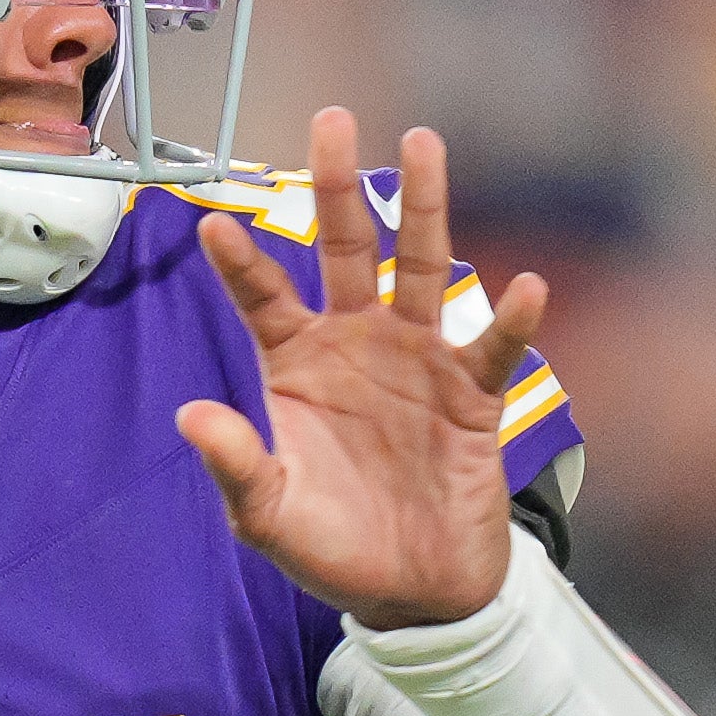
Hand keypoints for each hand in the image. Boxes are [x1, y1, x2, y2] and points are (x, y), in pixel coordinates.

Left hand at [173, 113, 549, 627]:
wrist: (413, 594)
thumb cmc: (333, 548)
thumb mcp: (270, 515)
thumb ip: (236, 464)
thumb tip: (190, 414)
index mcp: (297, 365)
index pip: (264, 298)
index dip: (242, 261)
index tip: (214, 219)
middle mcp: (357, 346)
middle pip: (346, 250)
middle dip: (338, 187)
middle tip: (331, 120)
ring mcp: (418, 362)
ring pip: (421, 269)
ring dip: (425, 208)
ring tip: (424, 142)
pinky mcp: (473, 397)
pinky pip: (492, 350)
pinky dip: (509, 321)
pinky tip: (525, 287)